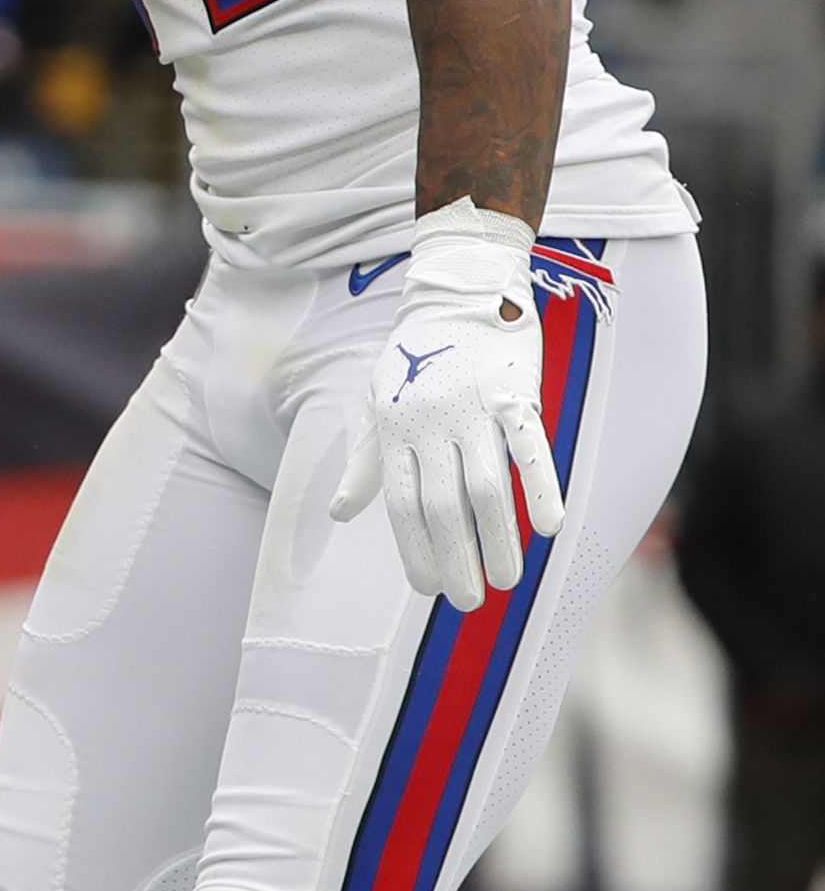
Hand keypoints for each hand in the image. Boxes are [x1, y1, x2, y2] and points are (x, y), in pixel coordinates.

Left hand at [331, 205, 558, 613]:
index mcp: (394, 429)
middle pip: (441, 506)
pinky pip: (529, 447)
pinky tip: (549, 527)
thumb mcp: (375, 402)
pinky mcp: (514, 392)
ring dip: (496, 539)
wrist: (457, 288)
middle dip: (455, 558)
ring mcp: (472, 408)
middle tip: (468, 602)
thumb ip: (366, 462)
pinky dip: (540, 487)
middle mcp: (429, 423)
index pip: (400, 505)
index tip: (429, 587)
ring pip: (485, 487)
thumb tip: (340, 513)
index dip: (414, 549)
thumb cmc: (416, 354)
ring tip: (507, 581)